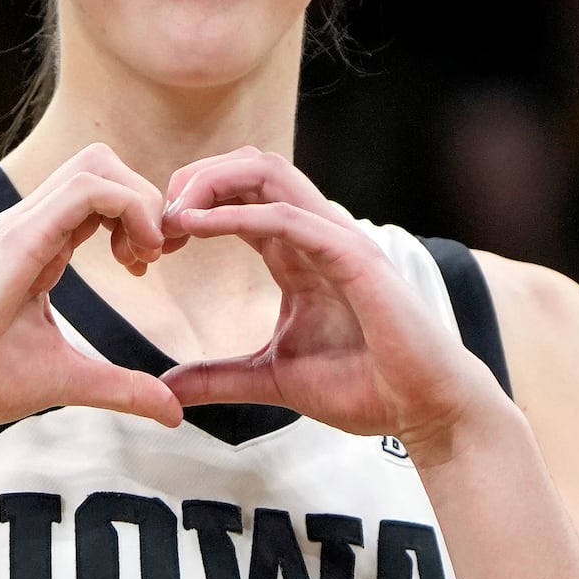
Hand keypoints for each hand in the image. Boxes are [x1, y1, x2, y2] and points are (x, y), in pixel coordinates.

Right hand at [0, 144, 184, 437]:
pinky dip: (129, 209)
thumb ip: (122, 387)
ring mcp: (21, 225)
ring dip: (140, 201)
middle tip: (153, 255)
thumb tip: (172, 411)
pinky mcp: (20, 238)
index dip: (137, 217)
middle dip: (145, 198)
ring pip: (97, 165)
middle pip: (101, 163)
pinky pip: (88, 190)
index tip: (147, 265)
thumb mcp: (70, 379)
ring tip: (144, 256)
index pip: (97, 195)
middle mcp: (28, 224)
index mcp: (37, 244)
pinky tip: (134, 259)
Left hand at [160, 148, 507, 460]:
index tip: (153, 244)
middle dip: (194, 179)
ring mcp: (337, 240)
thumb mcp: (271, 379)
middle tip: (154, 220)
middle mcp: (316, 235)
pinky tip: (198, 227)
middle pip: (249, 167)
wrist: (425, 411)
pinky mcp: (354, 258)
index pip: (239, 197)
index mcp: (298, 253)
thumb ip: (218, 378)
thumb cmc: (365, 388)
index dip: (190, 206)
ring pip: (269, 171)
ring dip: (211, 182)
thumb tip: (165, 389)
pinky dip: (238, 213)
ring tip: (172, 215)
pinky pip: (289, 215)